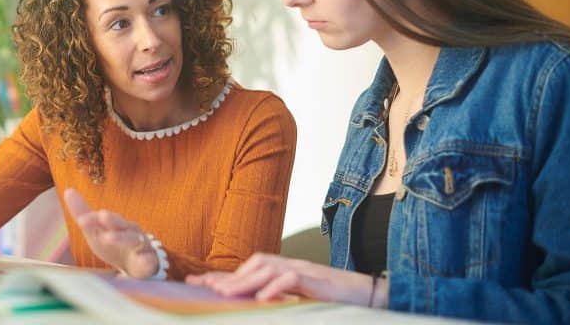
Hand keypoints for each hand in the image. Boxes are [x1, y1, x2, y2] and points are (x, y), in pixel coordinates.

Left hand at [64, 188, 158, 278]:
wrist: (136, 266)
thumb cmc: (113, 244)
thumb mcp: (95, 231)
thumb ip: (83, 214)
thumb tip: (68, 190)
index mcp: (116, 223)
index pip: (104, 218)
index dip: (93, 219)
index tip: (82, 220)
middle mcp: (129, 230)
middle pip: (121, 223)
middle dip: (112, 219)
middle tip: (102, 216)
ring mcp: (141, 245)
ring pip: (133, 239)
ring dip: (122, 238)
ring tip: (109, 238)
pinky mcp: (149, 262)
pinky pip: (149, 261)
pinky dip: (146, 260)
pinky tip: (144, 260)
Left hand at [185, 253, 385, 306]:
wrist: (373, 294)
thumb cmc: (338, 300)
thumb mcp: (303, 301)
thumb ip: (280, 299)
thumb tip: (256, 304)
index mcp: (286, 270)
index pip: (250, 270)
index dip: (223, 275)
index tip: (196, 282)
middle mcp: (292, 266)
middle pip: (255, 264)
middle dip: (229, 276)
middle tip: (207, 289)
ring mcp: (305, 270)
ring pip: (269, 268)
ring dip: (245, 281)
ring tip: (225, 294)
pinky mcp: (319, 280)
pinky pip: (293, 278)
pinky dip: (276, 287)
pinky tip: (262, 298)